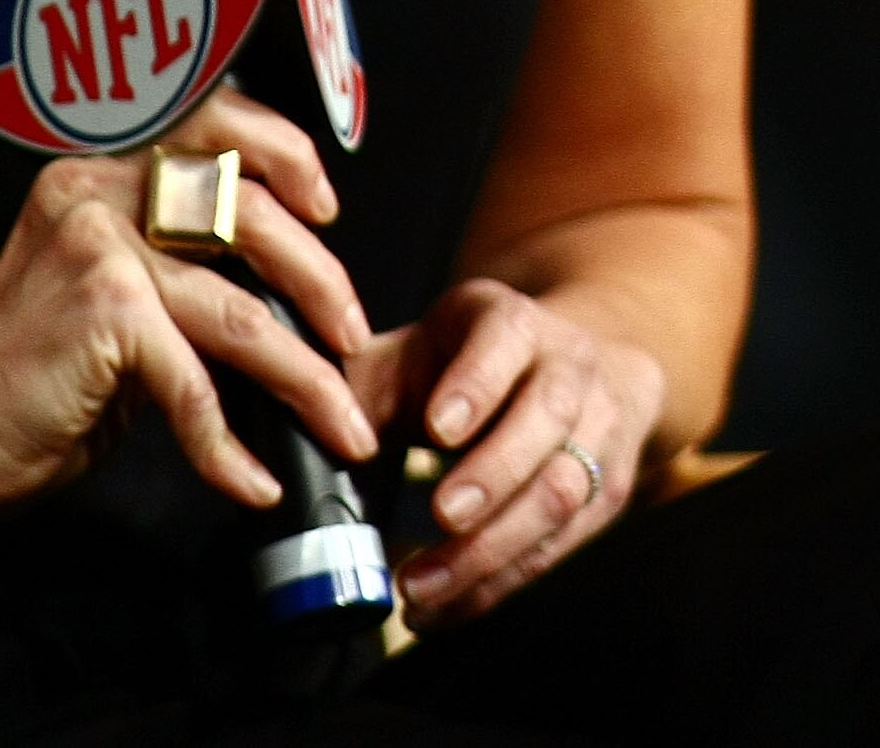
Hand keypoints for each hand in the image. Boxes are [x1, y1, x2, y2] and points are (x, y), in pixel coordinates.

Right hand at [0, 88, 377, 516]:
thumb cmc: (37, 373)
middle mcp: (95, 188)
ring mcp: (98, 245)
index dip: (283, 153)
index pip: (210, 123)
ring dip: (304, 376)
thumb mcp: (110, 290)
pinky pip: (196, 382)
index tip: (326, 209)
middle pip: (245, 207)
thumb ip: (179, 265)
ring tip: (341, 423)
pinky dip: (230, 445)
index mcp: (98, 170)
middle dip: (319, 276)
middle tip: (352, 334)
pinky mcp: (103, 311)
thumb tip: (286, 285)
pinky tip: (250, 479)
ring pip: (239, 306)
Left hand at [351, 279, 664, 625]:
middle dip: (493, 474)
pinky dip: (501, 582)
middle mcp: (568, 368)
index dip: (474, 384)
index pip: (504, 340)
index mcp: (512, 321)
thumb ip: (366, 384)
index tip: (436, 429)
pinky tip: (449, 604)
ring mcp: (598, 431)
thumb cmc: (470, 361)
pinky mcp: (609, 493)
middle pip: (546, 419)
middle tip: (442, 516)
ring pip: (563, 490)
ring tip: (423, 586)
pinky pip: (560, 545)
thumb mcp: (420, 350)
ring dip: (492, 549)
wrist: (568, 366)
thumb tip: (318, 432)